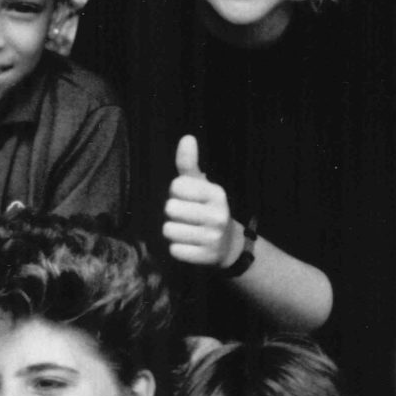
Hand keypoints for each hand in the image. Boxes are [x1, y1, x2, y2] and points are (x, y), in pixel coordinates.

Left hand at [163, 136, 236, 267]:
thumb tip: (187, 137)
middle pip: (170, 208)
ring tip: (187, 231)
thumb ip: (189, 164)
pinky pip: (174, 250)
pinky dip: (178, 248)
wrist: (227, 246)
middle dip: (173, 213)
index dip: (176, 192)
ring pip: (168, 230)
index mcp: (216, 193)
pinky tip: (190, 245)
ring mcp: (213, 238)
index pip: (176, 186)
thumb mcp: (200, 185)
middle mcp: (218, 215)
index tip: (188, 198)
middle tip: (186, 216)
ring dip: (173, 231)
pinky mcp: (205, 257)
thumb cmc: (205, 209)